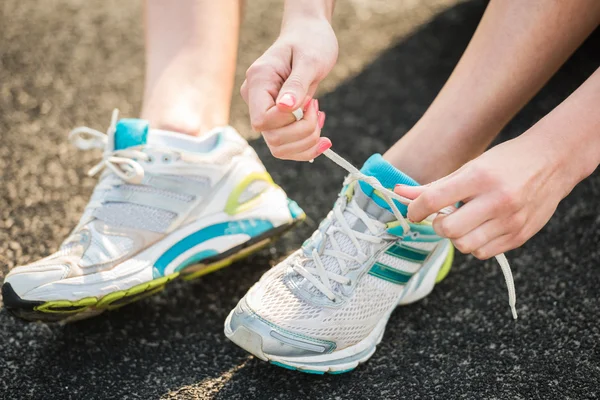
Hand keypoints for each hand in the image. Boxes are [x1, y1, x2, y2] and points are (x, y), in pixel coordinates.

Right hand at [241, 13, 337, 160]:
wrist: (309, 36)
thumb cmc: (310, 41)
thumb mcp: (310, 60)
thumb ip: (297, 84)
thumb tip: (285, 107)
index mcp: (257, 81)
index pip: (263, 120)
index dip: (289, 120)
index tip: (309, 101)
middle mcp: (254, 99)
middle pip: (273, 138)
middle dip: (303, 131)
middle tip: (318, 107)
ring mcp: (264, 112)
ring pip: (279, 148)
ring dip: (307, 141)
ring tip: (320, 117)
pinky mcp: (276, 120)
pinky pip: (286, 147)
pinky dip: (307, 146)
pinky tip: (322, 133)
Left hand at [394, 135, 575, 259]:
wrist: (553, 162)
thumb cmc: (505, 163)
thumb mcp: (468, 167)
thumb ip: (433, 186)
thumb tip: (399, 194)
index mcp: (479, 177)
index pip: (433, 200)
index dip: (416, 210)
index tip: (415, 212)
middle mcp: (496, 200)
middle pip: (448, 230)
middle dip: (438, 226)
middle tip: (443, 217)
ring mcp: (511, 220)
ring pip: (465, 246)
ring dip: (456, 237)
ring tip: (464, 222)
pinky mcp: (520, 236)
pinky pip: (484, 253)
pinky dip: (475, 245)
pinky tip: (480, 228)